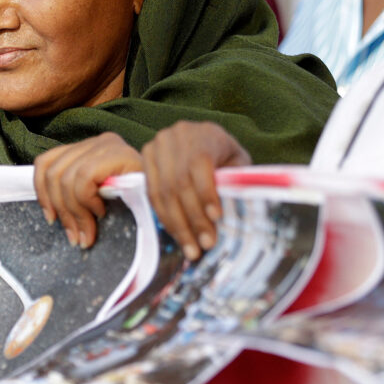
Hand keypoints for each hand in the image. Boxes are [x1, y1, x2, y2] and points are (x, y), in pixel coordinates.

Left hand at [34, 133, 141, 249]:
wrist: (177, 197)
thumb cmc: (139, 203)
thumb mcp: (100, 198)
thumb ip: (78, 198)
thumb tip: (52, 217)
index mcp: (88, 149)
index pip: (45, 162)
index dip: (41, 193)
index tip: (51, 219)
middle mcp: (96, 141)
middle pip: (53, 173)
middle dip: (61, 211)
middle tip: (75, 237)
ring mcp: (107, 144)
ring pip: (65, 178)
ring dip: (75, 214)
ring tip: (88, 233)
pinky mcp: (116, 153)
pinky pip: (83, 178)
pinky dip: (86, 201)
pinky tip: (101, 212)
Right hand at [140, 121, 250, 259]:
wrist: (201, 138)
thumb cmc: (225, 154)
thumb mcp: (237, 161)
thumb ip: (235, 179)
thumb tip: (231, 209)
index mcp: (202, 134)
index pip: (199, 165)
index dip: (206, 193)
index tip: (216, 218)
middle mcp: (175, 137)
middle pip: (179, 183)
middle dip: (192, 219)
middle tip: (205, 244)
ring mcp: (157, 148)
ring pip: (163, 192)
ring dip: (178, 225)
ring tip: (192, 249)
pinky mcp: (146, 160)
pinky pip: (152, 195)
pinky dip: (165, 218)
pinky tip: (178, 235)